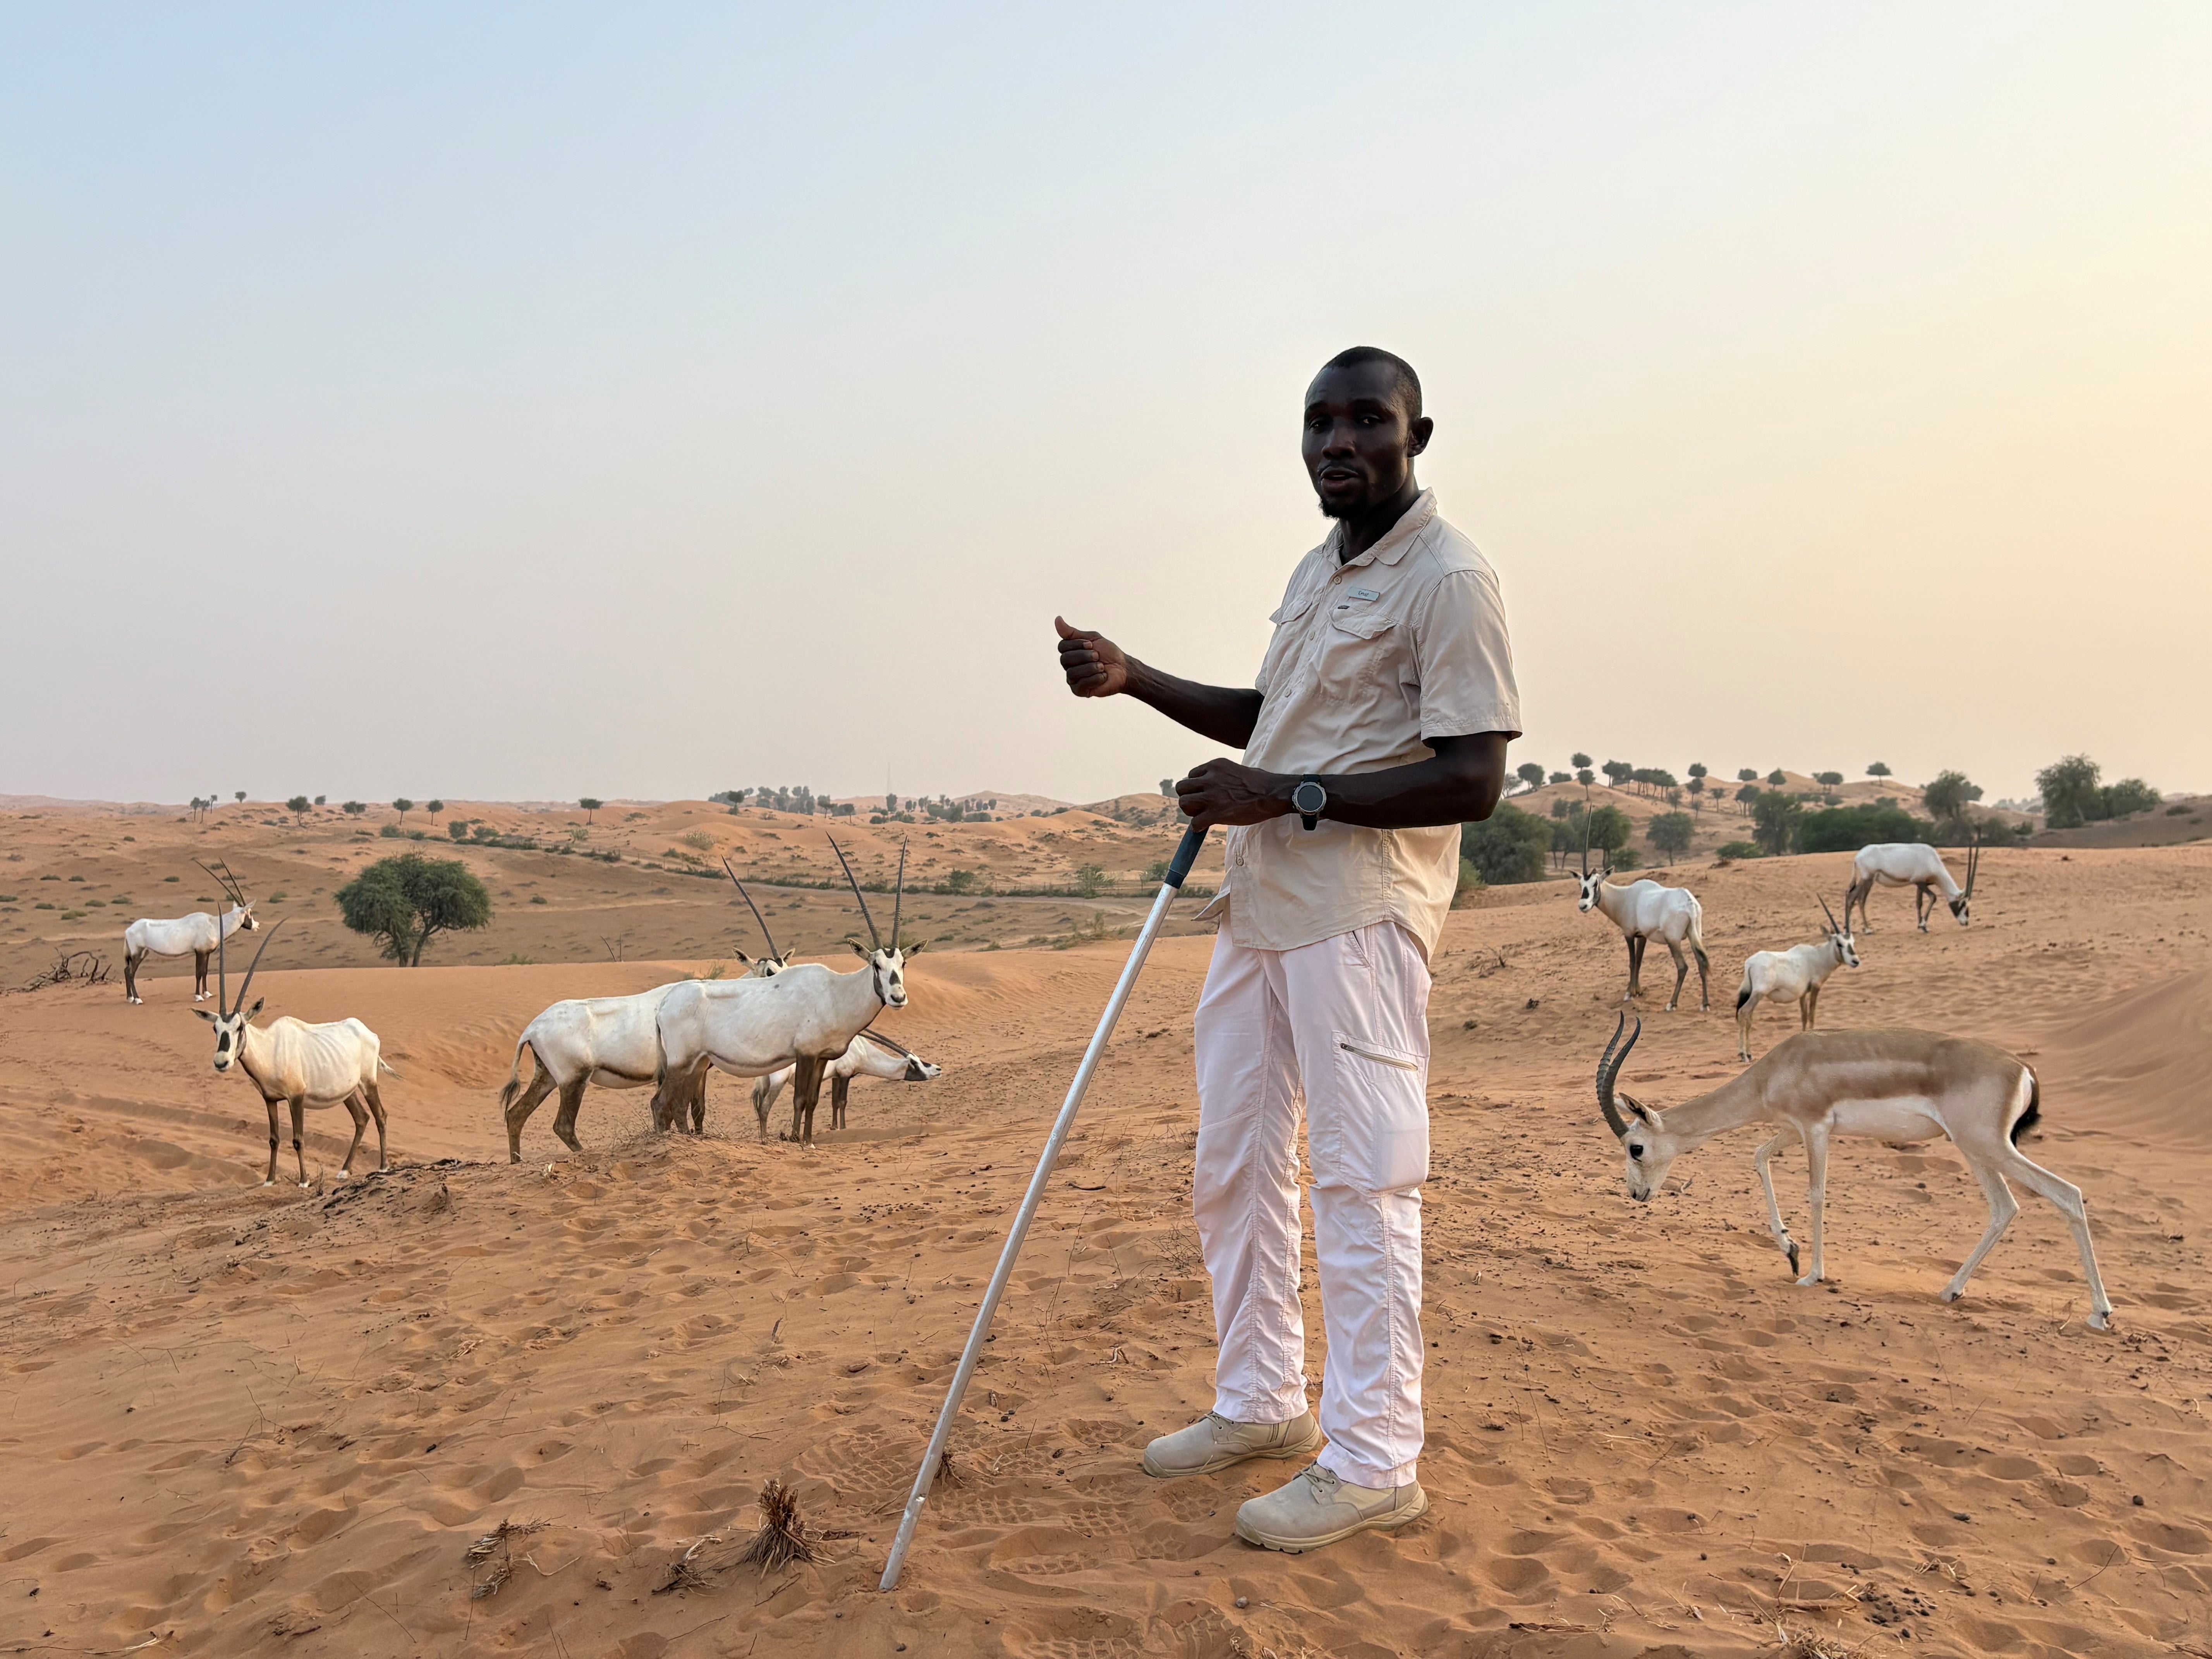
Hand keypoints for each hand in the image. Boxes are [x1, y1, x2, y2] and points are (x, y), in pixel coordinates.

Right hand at [1055, 616, 1129, 697]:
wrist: (1123, 668)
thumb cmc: (1108, 653)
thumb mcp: (1092, 638)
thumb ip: (1073, 632)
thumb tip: (1057, 619)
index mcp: (1070, 652)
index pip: (1062, 646)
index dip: (1076, 644)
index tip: (1091, 644)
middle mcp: (1069, 666)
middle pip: (1065, 659)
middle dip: (1084, 656)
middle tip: (1098, 656)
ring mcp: (1073, 679)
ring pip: (1072, 673)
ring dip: (1091, 668)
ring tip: (1102, 667)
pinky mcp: (1080, 691)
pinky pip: (1080, 685)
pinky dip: (1094, 679)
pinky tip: (1103, 677)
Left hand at [1174, 759, 1291, 829]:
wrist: (1272, 794)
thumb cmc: (1260, 782)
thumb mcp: (1235, 769)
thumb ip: (1221, 775)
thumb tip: (1213, 785)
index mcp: (1214, 766)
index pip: (1191, 775)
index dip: (1196, 787)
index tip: (1204, 794)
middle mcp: (1209, 778)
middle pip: (1181, 788)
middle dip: (1188, 797)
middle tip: (1198, 806)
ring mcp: (1211, 796)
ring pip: (1184, 803)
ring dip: (1190, 811)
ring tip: (1200, 815)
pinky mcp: (1216, 813)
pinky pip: (1195, 822)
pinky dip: (1197, 827)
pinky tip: (1203, 827)